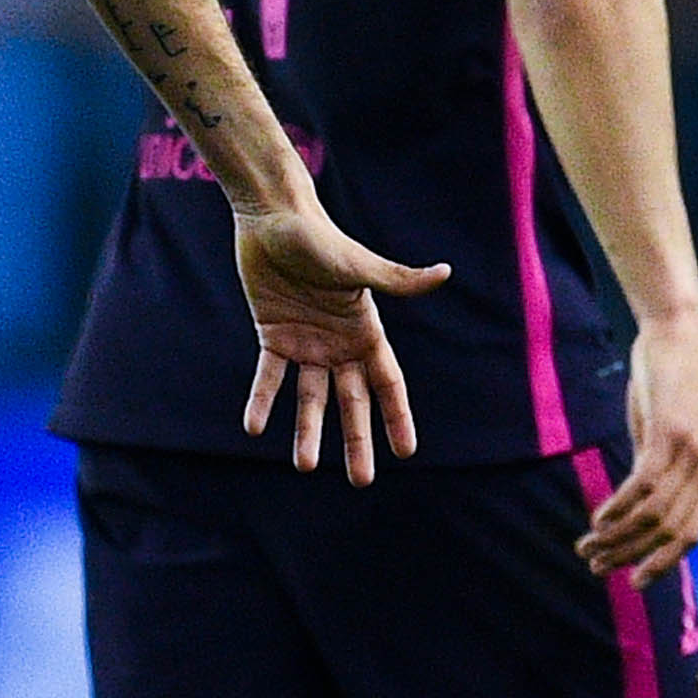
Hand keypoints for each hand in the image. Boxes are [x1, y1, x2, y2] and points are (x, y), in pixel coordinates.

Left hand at [233, 203, 447, 483]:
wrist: (274, 217)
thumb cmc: (321, 238)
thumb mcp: (359, 265)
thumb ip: (398, 280)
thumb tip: (445, 272)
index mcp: (366, 331)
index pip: (388, 383)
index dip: (397, 417)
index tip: (406, 452)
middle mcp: (339, 343)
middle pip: (352, 402)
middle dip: (358, 440)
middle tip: (361, 481)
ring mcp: (306, 342)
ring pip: (310, 398)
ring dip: (307, 431)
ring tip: (303, 467)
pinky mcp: (273, 335)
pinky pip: (269, 376)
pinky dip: (262, 400)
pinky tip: (252, 427)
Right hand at [580, 315, 697, 581]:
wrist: (676, 337)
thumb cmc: (669, 388)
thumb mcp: (667, 437)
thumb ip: (658, 472)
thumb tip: (633, 510)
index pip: (691, 536)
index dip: (661, 564)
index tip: (632, 581)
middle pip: (670, 532)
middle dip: (630, 555)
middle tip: (595, 565)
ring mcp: (691, 452)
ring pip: (653, 514)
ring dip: (616, 536)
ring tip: (587, 543)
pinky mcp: (669, 434)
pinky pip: (642, 485)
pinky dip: (617, 507)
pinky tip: (597, 517)